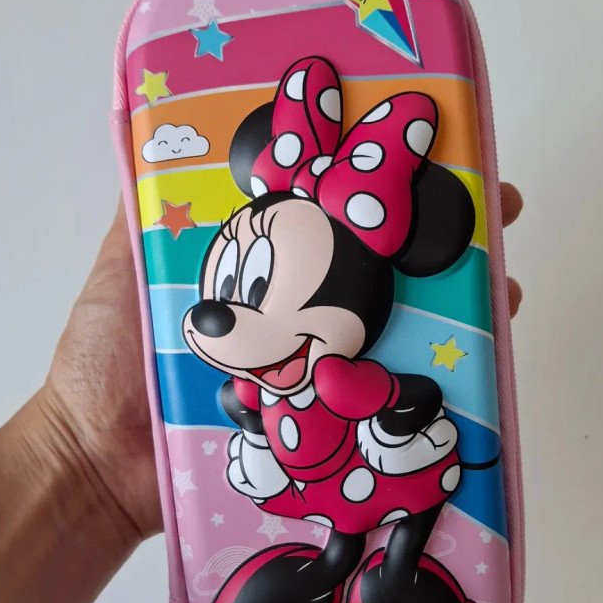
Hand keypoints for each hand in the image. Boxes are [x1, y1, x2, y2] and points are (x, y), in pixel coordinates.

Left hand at [34, 183, 522, 542]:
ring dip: (453, 310)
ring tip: (501, 289)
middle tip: (493, 219)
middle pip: (379, 274)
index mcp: (260, 275)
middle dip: (441, 243)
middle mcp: (296, 317)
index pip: (332, 220)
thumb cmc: (107, 363)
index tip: (431, 154)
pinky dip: (426, 385)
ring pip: (395, 333)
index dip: (378, 186)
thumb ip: (147, 216)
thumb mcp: (125, 269)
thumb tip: (162, 137)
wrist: (101, 465)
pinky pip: (379, 400)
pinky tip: (472, 368)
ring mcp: (314, 371)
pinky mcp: (319, 423)